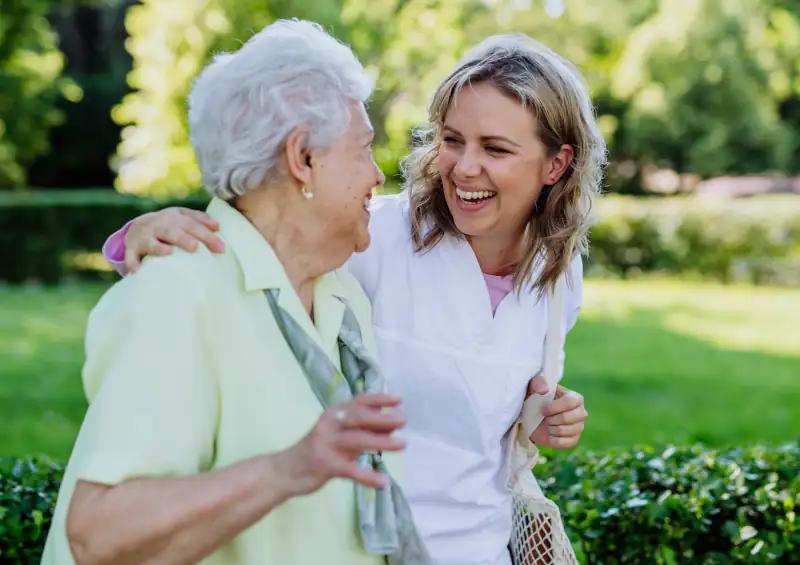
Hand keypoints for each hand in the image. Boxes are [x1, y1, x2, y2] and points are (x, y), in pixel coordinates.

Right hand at [124, 207, 224, 272]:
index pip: (192, 225)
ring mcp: (144, 237)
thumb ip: (199, 219)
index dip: (206, 235)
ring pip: (151, 242)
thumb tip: (218, 225)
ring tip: (168, 252)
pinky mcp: (132, 248)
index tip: (221, 248)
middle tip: (194, 247)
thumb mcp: (182, 217)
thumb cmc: (170, 225)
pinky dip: (133, 263)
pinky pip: (131, 256)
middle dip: (183, 238)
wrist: (138, 227)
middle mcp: (159, 225)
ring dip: (158, 247)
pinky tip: (137, 271)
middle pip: (172, 231)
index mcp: (174, 218)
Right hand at [283, 393, 405, 495]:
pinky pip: (349, 470)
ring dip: (381, 442)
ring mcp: (325, 444)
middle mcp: (329, 424)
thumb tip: (391, 425)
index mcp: (334, 414)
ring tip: (402, 444)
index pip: (359, 401)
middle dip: (383, 418)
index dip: (379, 399)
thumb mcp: (339, 435)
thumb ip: (361, 430)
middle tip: (403, 420)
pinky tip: (382, 482)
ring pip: (357, 440)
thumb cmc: (318, 451)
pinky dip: (367, 476)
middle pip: (359, 417)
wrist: (284, 471)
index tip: (399, 399)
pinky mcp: (324, 465)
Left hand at [526, 376, 586, 449]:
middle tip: (544, 417)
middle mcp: (581, 413)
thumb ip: (538, 383)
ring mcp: (579, 428)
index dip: (554, 407)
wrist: (533, 417)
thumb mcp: (533, 387)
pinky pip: (562, 443)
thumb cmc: (536, 399)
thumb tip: (545, 390)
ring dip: (549, 428)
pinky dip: (551, 439)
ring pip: (562, 431)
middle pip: (567, 418)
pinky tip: (549, 433)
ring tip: (546, 424)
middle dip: (550, 419)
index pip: (569, 402)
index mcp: (575, 398)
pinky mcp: (573, 441)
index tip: (542, 410)